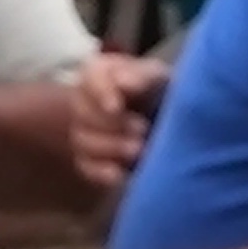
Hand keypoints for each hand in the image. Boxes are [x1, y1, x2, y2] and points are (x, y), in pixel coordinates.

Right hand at [69, 52, 169, 185]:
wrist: (164, 118)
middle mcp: (84, 101)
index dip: (101, 94)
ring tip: (140, 149)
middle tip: (142, 129)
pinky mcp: (89, 160)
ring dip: (111, 147)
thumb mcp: (159, 77)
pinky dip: (102, 172)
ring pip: (83, 141)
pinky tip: (120, 175)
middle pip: (83, 113)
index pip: (90, 78)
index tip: (116, 107)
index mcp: (100, 74)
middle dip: (112, 124)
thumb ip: (144, 76)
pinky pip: (86, 168)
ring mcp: (83, 132)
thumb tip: (126, 84)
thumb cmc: (159, 90)